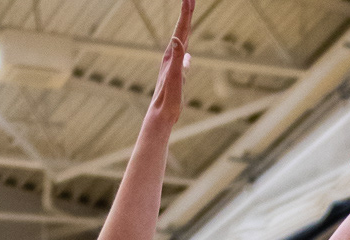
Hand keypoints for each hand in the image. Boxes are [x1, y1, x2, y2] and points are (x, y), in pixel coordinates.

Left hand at [149, 0, 193, 125]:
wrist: (161, 115)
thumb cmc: (168, 99)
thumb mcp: (174, 78)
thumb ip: (176, 59)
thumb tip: (177, 40)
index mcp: (172, 55)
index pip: (181, 30)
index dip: (185, 13)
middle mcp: (172, 58)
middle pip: (181, 31)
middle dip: (186, 14)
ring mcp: (174, 67)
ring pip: (182, 43)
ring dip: (185, 29)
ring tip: (188, 18)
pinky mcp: (177, 77)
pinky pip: (183, 59)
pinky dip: (186, 53)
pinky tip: (188, 55)